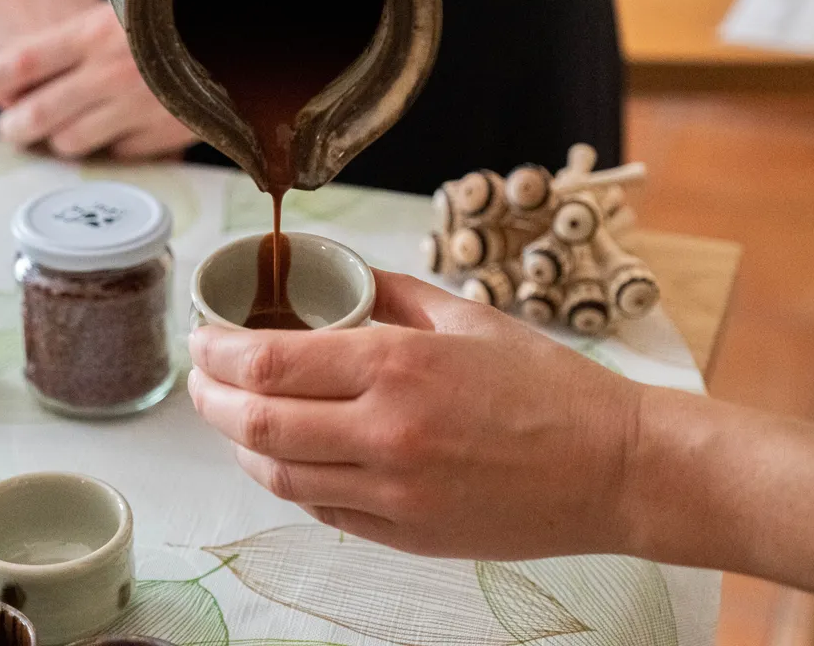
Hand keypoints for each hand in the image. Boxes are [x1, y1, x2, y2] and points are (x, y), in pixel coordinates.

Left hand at [0, 4, 198, 158]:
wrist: (246, 36)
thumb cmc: (180, 13)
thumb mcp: (128, 5)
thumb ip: (87, 32)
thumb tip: (38, 67)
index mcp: (96, 33)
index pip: (23, 62)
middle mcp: (111, 74)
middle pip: (38, 114)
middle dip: (15, 127)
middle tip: (10, 129)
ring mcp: (138, 108)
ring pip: (73, 142)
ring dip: (60, 140)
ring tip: (56, 135)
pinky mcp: (164, 134)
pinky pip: (120, 152)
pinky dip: (112, 145)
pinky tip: (113, 132)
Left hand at [188, 269, 643, 559]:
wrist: (613, 467)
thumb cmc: (549, 386)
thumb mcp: (467, 316)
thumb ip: (389, 294)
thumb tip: (333, 277)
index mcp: (399, 365)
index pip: (269, 362)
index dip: (217, 351)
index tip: (203, 338)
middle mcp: (386, 433)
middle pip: (256, 422)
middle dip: (208, 398)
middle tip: (200, 378)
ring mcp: (392, 493)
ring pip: (278, 474)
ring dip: (241, 443)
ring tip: (234, 416)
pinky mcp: (405, 534)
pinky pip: (321, 510)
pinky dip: (290, 479)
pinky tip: (289, 454)